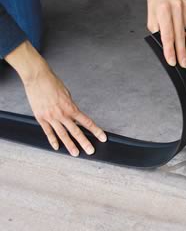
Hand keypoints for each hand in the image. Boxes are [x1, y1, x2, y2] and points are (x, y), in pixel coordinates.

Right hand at [5, 41, 106, 156]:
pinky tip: (57, 147)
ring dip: (70, 145)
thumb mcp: (67, 94)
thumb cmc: (53, 83)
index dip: (96, 131)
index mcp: (71, 107)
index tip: (103, 138)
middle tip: (91, 151)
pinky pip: (48, 132)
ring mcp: (51, 117)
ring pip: (62, 134)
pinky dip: (53, 140)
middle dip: (84, 142)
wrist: (37, 77)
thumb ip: (71, 107)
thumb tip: (74, 116)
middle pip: (76, 131)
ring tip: (75, 153)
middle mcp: (62, 114)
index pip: (87, 122)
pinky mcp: (41, 117)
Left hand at [146, 0, 185, 67]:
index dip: (170, 50)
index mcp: (163, 9)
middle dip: (183, 52)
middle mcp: (176, 7)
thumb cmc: (157, 4)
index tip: (172, 61)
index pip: (168, 35)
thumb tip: (166, 50)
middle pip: (180, 35)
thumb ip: (158, 33)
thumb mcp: (152, 18)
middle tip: (184, 64)